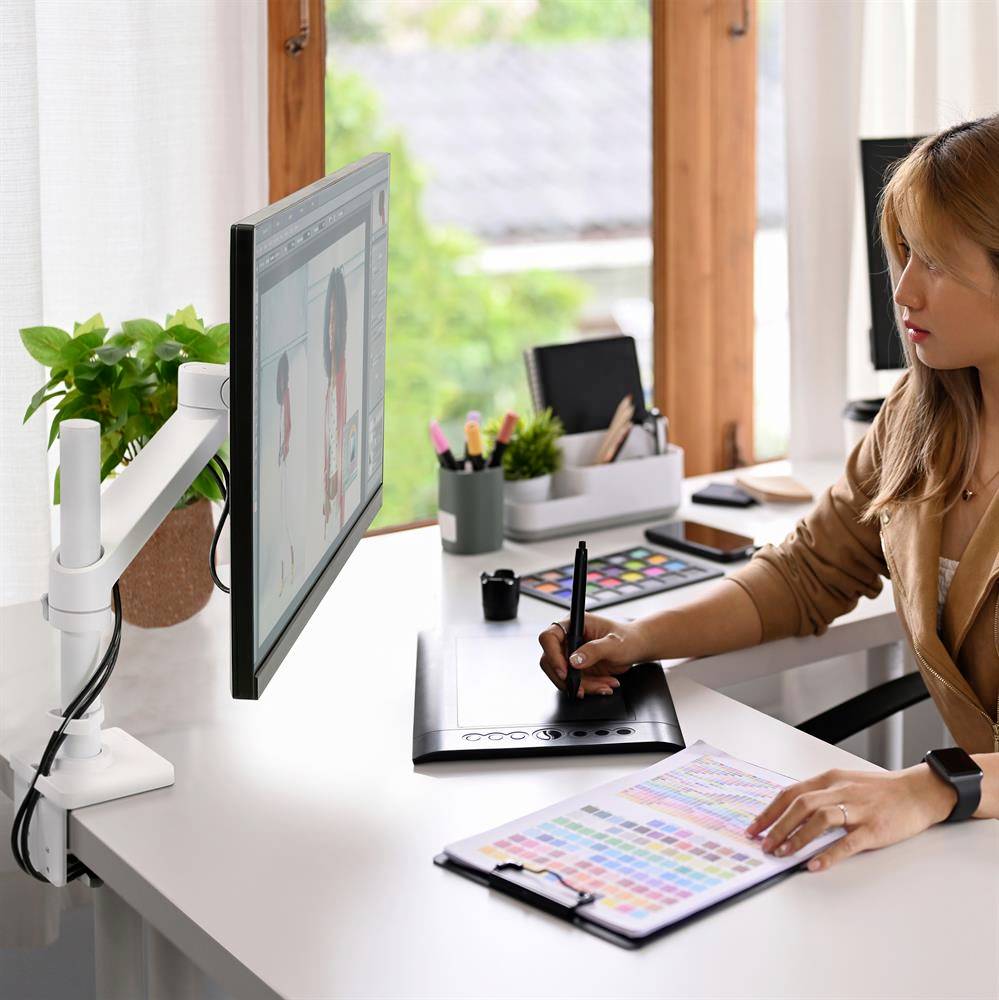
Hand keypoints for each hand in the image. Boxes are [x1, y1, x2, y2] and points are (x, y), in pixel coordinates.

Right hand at [537, 614, 646, 697]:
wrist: (636, 648)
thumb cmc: (628, 638)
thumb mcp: (614, 643)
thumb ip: (594, 650)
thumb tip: (574, 660)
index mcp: (573, 624)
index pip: (549, 637)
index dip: (552, 655)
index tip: (565, 671)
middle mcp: (568, 639)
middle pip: (549, 660)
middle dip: (566, 678)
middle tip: (582, 687)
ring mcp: (571, 655)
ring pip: (562, 676)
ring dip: (581, 685)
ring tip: (603, 685)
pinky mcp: (577, 669)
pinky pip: (574, 683)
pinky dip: (588, 688)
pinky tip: (603, 685)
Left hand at [744, 763, 957, 871]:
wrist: (918, 792)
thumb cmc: (879, 791)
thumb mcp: (845, 783)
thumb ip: (820, 795)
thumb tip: (790, 814)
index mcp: (829, 779)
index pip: (790, 793)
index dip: (769, 811)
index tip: (754, 828)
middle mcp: (840, 790)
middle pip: (799, 805)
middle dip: (776, 826)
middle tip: (763, 845)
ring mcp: (858, 809)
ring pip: (819, 819)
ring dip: (797, 837)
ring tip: (782, 854)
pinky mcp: (875, 828)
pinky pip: (848, 842)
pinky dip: (829, 854)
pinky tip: (815, 865)